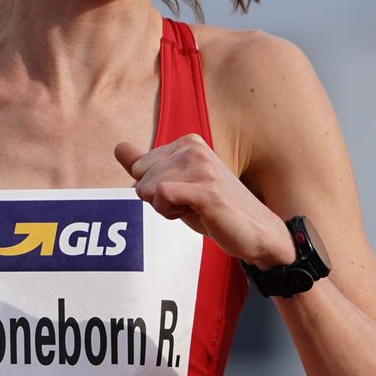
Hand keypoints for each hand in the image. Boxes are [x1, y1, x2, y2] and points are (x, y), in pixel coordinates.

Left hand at [115, 134, 293, 267]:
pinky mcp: (205, 189)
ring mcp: (201, 167)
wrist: (257, 232)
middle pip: (140, 179)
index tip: (182, 194)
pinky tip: (196, 213)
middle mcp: (193, 148)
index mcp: (187, 143)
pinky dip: (171, 212)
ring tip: (197, 209)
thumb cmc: (215, 209)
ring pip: (148, 189)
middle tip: (190, 205)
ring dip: (166, 210)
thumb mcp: (177, 184)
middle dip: (157, 200)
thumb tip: (118, 147)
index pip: (138, 167)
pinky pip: (161, 196)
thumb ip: (146, 166)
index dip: (153, 189)